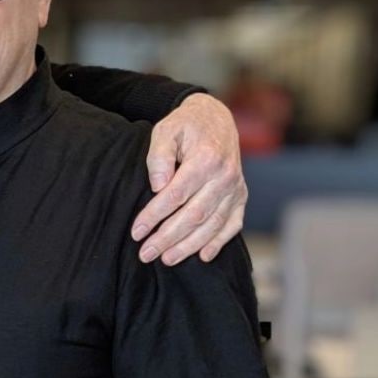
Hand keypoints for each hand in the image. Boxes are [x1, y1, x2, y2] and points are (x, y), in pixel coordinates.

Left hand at [131, 94, 246, 264]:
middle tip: (146, 254)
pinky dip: (219, 242)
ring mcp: (236, 188)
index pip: (175, 196)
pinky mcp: (241, 196)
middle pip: (194, 215)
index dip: (154, 216)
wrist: (214, 119)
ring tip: (166, 259)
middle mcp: (225, 176)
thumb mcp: (165, 131)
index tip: (136, 232)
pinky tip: (203, 256)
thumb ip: (159, 156)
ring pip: (212, 224)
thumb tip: (157, 185)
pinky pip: (233, 224)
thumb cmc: (184, 126)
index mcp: (206, 159)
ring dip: (189, 245)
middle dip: (168, 238)